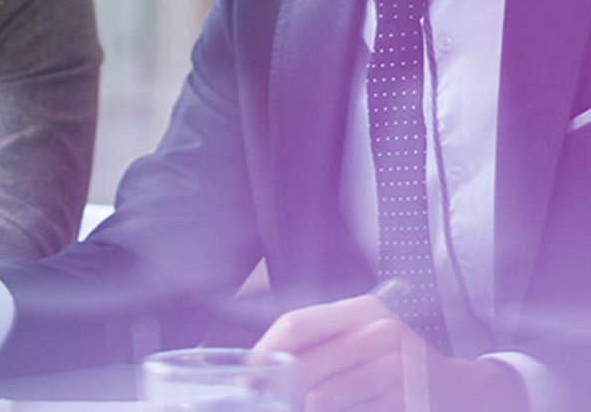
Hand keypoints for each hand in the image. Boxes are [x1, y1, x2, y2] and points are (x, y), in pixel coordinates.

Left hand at [255, 294, 527, 411]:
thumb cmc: (398, 367)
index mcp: (364, 310)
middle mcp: (382, 332)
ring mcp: (397, 368)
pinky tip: (356, 407)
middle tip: (267, 400)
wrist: (463, 391)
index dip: (265, 351)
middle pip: (303, 364)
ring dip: (308, 409)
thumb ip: (320, 348)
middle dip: (277, 390)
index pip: (297, 324)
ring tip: (314, 406)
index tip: (248, 373)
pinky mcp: (406, 400)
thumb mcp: (363, 342)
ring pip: (320, 398)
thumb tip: (261, 368)